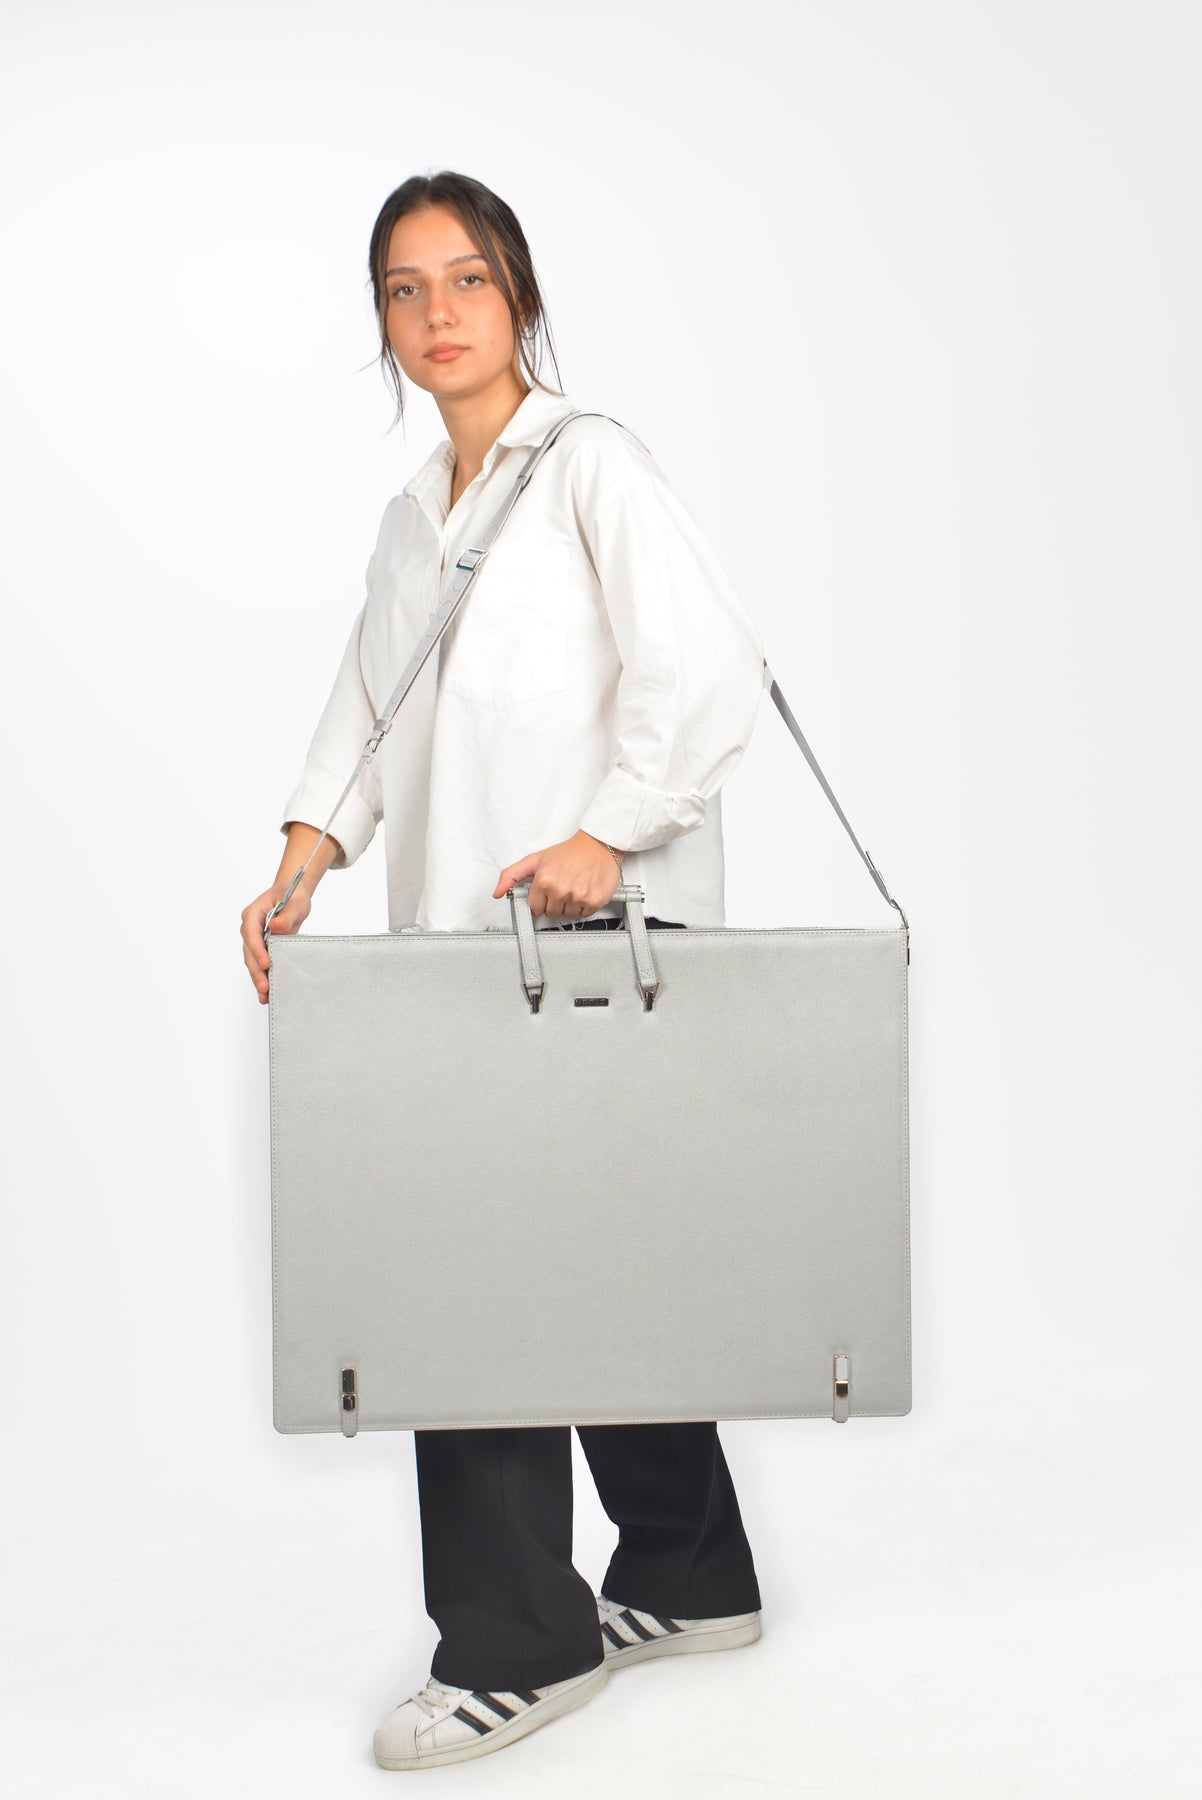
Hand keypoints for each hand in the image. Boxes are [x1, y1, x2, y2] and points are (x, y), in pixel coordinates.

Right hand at [241, 881, 312, 1004]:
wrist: (293, 895)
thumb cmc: (292, 894)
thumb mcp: (294, 901)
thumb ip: (286, 915)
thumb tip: (276, 927)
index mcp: (253, 914)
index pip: (252, 933)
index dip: (257, 950)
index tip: (267, 963)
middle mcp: (250, 928)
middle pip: (250, 952)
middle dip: (257, 971)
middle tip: (265, 987)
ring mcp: (255, 939)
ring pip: (253, 961)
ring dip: (258, 978)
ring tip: (265, 996)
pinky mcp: (263, 947)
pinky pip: (261, 963)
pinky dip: (264, 977)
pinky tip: (268, 992)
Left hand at [493, 830, 622, 919]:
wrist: (597, 845)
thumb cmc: (568, 852)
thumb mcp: (535, 860)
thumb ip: (511, 875)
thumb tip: (497, 893)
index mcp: (544, 881)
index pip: (536, 908)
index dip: (541, 899)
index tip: (548, 890)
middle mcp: (560, 890)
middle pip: (552, 913)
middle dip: (555, 902)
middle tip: (562, 886)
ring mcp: (578, 897)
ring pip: (568, 915)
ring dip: (570, 905)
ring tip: (574, 887)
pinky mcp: (594, 901)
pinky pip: (584, 914)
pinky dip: (585, 905)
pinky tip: (584, 890)